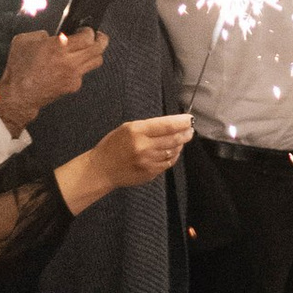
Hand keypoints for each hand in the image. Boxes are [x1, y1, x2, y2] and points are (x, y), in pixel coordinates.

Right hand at [0, 27, 105, 129]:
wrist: (19, 95)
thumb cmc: (19, 68)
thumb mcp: (24, 40)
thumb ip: (41, 34)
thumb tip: (51, 36)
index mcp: (58, 47)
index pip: (88, 36)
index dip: (89, 31)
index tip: (85, 29)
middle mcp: (70, 61)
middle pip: (99, 48)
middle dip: (101, 39)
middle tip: (98, 36)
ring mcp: (74, 75)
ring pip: (96, 61)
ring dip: (95, 53)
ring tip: (90, 49)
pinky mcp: (73, 86)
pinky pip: (84, 73)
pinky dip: (81, 68)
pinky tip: (71, 66)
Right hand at [55, 113, 191, 210]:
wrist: (101, 169)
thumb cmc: (112, 146)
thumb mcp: (126, 128)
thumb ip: (148, 126)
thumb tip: (171, 124)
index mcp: (137, 131)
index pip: (166, 125)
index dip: (181, 122)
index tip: (189, 119)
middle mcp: (144, 147)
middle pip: (174, 139)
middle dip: (185, 133)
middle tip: (190, 130)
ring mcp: (148, 162)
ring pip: (173, 151)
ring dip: (180, 144)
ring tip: (182, 139)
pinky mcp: (150, 173)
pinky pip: (168, 163)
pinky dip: (173, 156)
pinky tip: (173, 151)